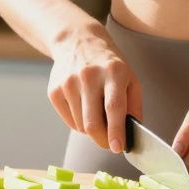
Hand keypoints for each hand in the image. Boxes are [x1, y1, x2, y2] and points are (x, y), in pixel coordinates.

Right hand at [48, 31, 141, 153]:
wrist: (77, 41)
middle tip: (109, 144)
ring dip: (92, 130)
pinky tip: (84, 108)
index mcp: (113, 72)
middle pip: (92, 122)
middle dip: (102, 140)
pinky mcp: (54, 91)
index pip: (114, 107)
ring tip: (97, 115)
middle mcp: (88, 76)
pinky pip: (69, 121)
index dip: (116, 130)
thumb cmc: (109, 64)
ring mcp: (68, 83)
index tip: (118, 147)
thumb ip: (134, 106)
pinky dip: (79, 123)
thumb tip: (132, 134)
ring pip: (80, 126)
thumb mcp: (130, 77)